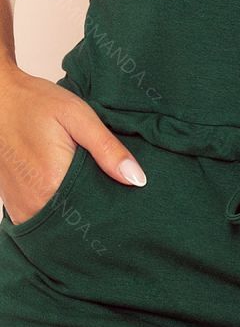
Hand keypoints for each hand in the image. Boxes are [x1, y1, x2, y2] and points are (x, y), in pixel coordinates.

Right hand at [0, 64, 146, 224]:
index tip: (127, 194)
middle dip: (97, 208)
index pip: (96, 212)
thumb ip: (107, 149)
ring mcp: (21, 208)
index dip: (114, 204)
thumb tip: (136, 179)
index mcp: (52, 183)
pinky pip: (44, 218)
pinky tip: (71, 190)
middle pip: (78, 220)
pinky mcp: (15, 207)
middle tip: (112, 187)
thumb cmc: (35, 103)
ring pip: (60, 222)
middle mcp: (34, 203)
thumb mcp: (79, 117)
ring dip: (77, 210)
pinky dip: (59, 209)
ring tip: (91, 186)